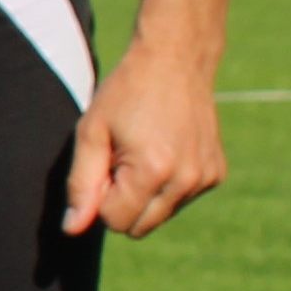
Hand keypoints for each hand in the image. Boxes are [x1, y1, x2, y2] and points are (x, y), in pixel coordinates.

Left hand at [66, 41, 225, 237]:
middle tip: (120, 160)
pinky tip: (162, 151)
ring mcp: (206, 178)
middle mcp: (187, 180)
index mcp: (154, 171)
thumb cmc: (125, 94)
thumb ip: (81, 185)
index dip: (100, 197)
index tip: (104, 164)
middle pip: (138, 227)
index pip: (115, 221)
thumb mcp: (91, 133)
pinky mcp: (217, 174)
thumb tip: (73, 229)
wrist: (176, 61)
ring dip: (143, 195)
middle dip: (121, 203)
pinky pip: (179, 201)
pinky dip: (165, 186)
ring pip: (158, 216)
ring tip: (141, 152)